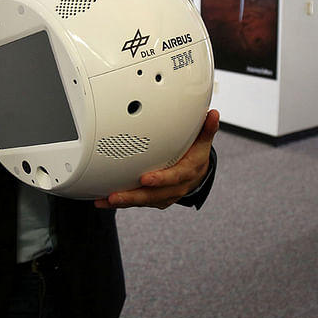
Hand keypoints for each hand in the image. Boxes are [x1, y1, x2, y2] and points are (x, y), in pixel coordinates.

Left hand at [94, 109, 219, 209]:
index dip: (161, 179)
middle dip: (133, 196)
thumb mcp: (203, 142)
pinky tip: (104, 200)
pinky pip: (137, 202)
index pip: (174, 177)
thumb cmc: (196, 154)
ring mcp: (164, 195)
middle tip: (115, 196)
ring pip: (143, 201)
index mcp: (187, 172)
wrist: (198, 174)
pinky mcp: (154, 199)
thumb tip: (213, 114)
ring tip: (104, 200)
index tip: (146, 178)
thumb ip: (207, 129)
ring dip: (123, 201)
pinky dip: (121, 202)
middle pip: (154, 195)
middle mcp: (176, 187)